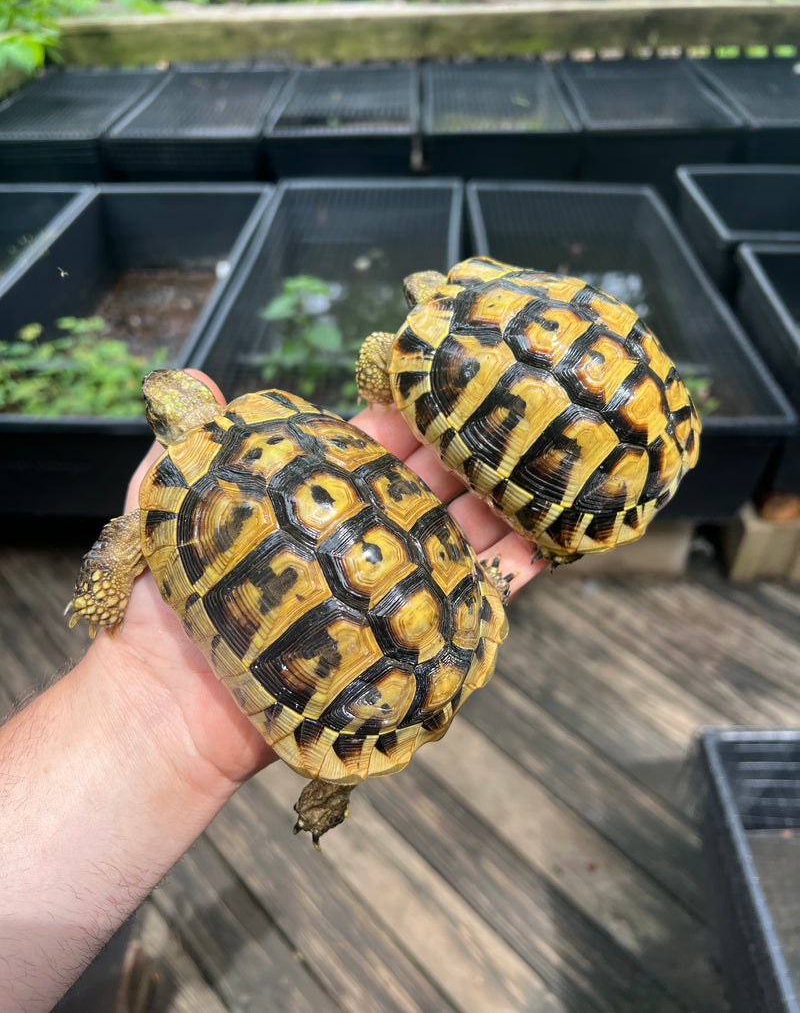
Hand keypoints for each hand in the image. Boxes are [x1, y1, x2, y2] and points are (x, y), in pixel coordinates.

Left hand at [99, 373, 543, 791]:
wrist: (174, 708)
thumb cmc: (166, 606)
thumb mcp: (165, 512)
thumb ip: (189, 449)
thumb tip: (202, 384)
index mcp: (318, 498)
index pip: (379, 441)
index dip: (415, 412)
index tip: (457, 378)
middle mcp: (364, 536)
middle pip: (434, 481)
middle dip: (477, 448)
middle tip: (529, 412)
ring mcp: (390, 585)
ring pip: (464, 533)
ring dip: (506, 501)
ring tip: (553, 466)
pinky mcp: (408, 637)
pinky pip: (469, 600)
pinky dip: (510, 571)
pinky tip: (545, 539)